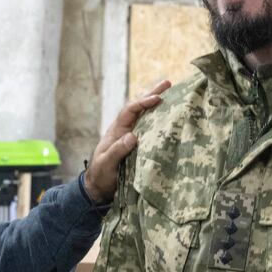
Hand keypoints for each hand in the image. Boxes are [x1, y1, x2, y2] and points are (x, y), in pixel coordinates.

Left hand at [81, 79, 170, 202]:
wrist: (99, 188)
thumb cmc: (100, 175)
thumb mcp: (106, 164)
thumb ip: (117, 151)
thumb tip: (132, 136)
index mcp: (117, 130)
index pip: (130, 111)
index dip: (143, 102)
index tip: (157, 98)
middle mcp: (126, 130)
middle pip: (139, 107)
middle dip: (152, 94)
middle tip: (168, 83)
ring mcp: (133, 136)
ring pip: (146, 116)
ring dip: (157, 104)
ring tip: (172, 92)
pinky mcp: (140, 146)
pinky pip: (151, 129)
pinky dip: (160, 120)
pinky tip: (171, 115)